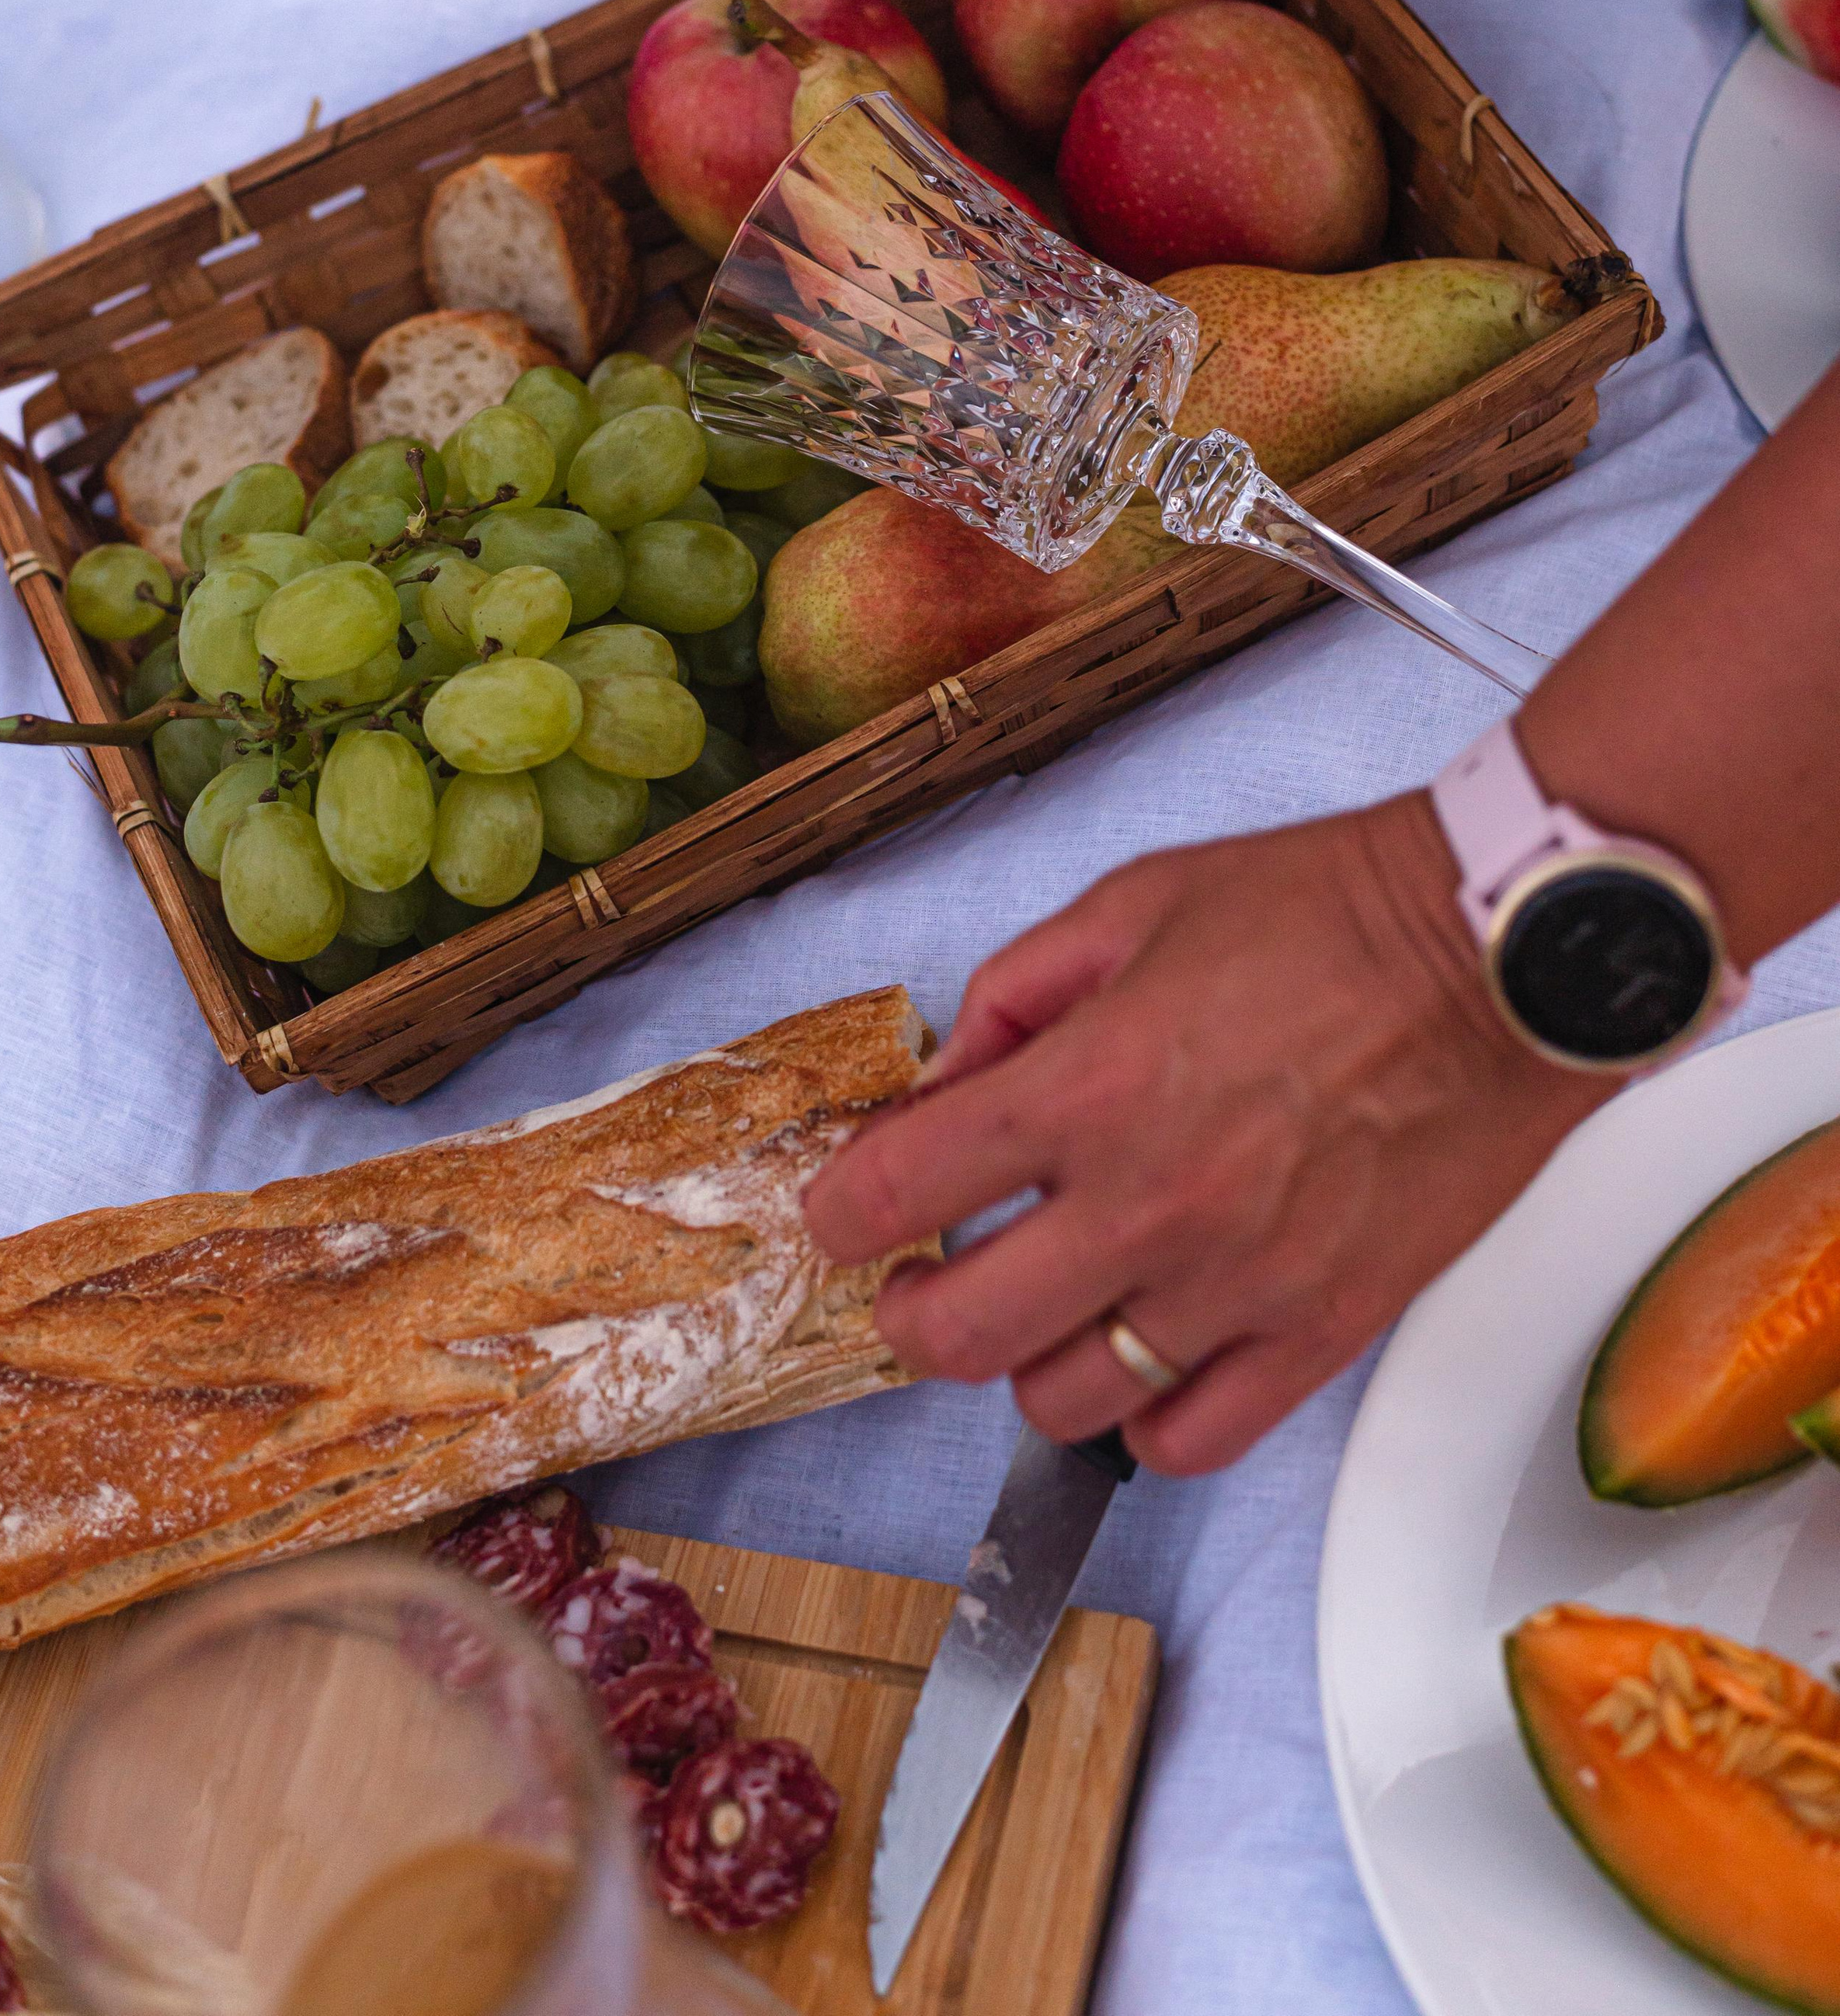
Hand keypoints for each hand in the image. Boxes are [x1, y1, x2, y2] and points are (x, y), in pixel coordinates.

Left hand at [802, 793, 1602, 1474]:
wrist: (1501, 958)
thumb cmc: (1336, 913)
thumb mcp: (1133, 902)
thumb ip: (1018, 993)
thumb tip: (950, 1079)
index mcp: (1089, 1083)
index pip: (896, 1190)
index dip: (841, 1208)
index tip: (846, 1209)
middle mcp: (1148, 1201)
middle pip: (956, 1335)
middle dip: (909, 1313)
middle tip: (920, 1280)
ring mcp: (1237, 1283)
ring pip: (1064, 1403)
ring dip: (1029, 1360)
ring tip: (1047, 1304)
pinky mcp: (1322, 1331)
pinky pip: (1190, 1440)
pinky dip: (1143, 1419)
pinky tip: (1143, 1356)